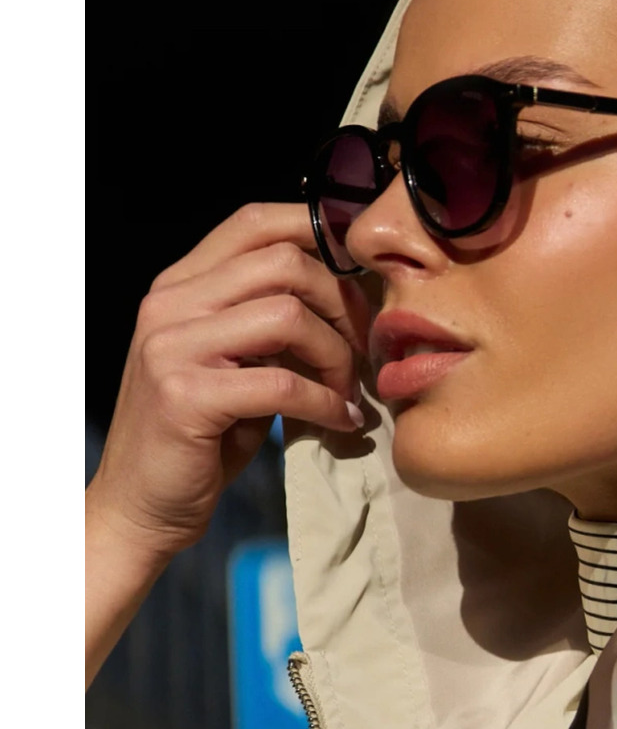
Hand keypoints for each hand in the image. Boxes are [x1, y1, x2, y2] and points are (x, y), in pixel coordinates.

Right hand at [86, 203, 370, 685]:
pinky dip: (326, 402)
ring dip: (337, 355)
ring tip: (349, 391)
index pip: (255, 223)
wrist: (140, 506)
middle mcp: (169, 304)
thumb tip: (350, 296)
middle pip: (284, 263)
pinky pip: (283, 383)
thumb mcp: (234, 363)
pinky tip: (340, 422)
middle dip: (342, 304)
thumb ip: (270, 322)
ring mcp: (171, 347)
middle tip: (364, 349)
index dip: (319, 235)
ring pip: (288, 316)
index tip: (362, 275)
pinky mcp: (186, 396)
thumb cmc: (200, 436)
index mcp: (179, 286)